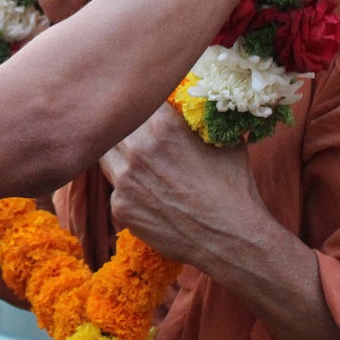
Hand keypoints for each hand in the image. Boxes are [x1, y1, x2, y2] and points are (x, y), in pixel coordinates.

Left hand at [100, 106, 277, 271]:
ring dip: (119, 155)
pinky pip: (114, 189)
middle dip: (127, 129)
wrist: (230, 238)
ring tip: (140, 164)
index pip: (138, 102)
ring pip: (106, 155)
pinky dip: (126, 189)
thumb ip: (200, 119)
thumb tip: (198, 103)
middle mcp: (137, 149)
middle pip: (116, 126)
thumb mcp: (224, 141)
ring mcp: (124, 180)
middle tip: (139, 136)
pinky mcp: (120, 207)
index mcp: (163, 126)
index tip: (148, 110)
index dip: (143, 104)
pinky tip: (148, 196)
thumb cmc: (233, 188)